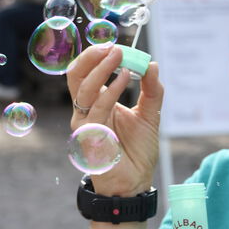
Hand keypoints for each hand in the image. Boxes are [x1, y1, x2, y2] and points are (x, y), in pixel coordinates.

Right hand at [65, 43, 162, 195]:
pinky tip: (126, 77)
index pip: (85, 73)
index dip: (95, 56)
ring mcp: (84, 124)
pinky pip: (97, 109)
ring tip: (120, 56)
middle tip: (112, 45)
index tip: (115, 44)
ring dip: (103, 69)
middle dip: (91, 57)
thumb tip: (152, 65)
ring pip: (85, 89)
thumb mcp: (149, 115)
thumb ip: (151, 91)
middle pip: (76, 76)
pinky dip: (111, 90)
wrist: (135, 184)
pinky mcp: (88, 137)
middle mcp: (85, 112)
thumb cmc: (138, 152)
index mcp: (95, 104)